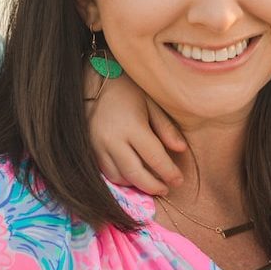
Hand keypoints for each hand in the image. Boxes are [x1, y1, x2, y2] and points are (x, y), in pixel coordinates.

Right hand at [84, 65, 185, 194]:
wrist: (93, 81)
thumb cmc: (127, 89)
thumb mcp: (151, 102)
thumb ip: (166, 127)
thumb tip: (181, 149)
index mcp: (131, 126)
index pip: (154, 157)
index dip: (169, 172)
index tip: (179, 180)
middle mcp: (112, 139)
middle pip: (135, 174)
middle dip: (153, 186)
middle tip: (166, 188)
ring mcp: (97, 146)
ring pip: (119, 177)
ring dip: (137, 184)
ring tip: (151, 183)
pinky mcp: (89, 149)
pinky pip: (106, 173)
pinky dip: (121, 178)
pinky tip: (133, 176)